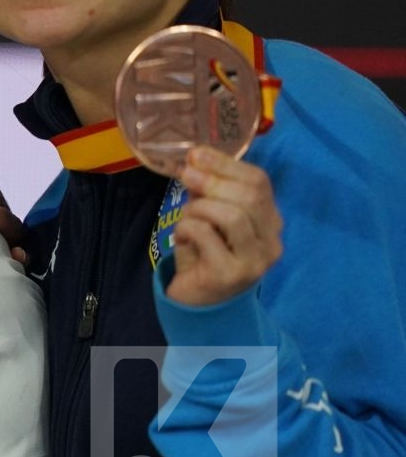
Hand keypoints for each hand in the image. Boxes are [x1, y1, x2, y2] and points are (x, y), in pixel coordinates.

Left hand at [166, 146, 282, 306]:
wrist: (198, 302)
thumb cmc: (205, 254)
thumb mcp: (209, 217)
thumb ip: (208, 191)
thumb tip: (195, 160)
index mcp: (271, 222)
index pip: (260, 183)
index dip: (227, 164)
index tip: (197, 154)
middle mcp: (271, 242)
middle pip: (249, 197)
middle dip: (212, 180)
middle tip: (185, 175)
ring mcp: (255, 261)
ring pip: (232, 215)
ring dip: (199, 208)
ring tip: (186, 215)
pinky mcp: (231, 275)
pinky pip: (206, 235)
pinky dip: (187, 228)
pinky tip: (183, 237)